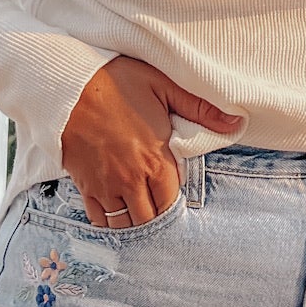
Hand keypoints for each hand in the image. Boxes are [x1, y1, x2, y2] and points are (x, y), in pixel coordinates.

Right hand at [60, 56, 242, 226]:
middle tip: (158, 205)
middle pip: (150, 218)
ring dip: (135, 222)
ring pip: (126, 223)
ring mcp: (106, 186)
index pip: (172, 201)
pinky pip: (99, 218)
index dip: (175, 201)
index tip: (174, 193)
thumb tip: (237, 122)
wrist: (67, 86)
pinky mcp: (85, 185)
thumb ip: (201, 109)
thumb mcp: (164, 87)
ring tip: (140, 212)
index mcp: (156, 160)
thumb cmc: (116, 83)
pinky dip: (110, 222)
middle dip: (157, 216)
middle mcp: (131, 180)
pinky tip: (117, 213)